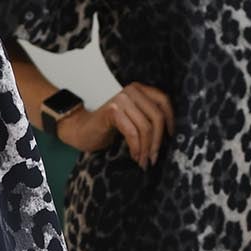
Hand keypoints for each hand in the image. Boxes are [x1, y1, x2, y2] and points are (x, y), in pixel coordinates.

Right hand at [57, 82, 174, 167]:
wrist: (79, 129)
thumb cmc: (106, 127)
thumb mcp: (131, 119)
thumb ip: (146, 118)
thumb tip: (168, 136)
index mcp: (138, 90)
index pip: (163, 101)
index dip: (171, 120)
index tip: (170, 138)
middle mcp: (131, 90)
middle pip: (157, 116)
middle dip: (158, 141)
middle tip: (154, 158)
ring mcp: (121, 99)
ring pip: (146, 127)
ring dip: (146, 148)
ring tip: (143, 161)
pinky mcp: (112, 110)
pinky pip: (132, 133)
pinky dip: (136, 147)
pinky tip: (134, 156)